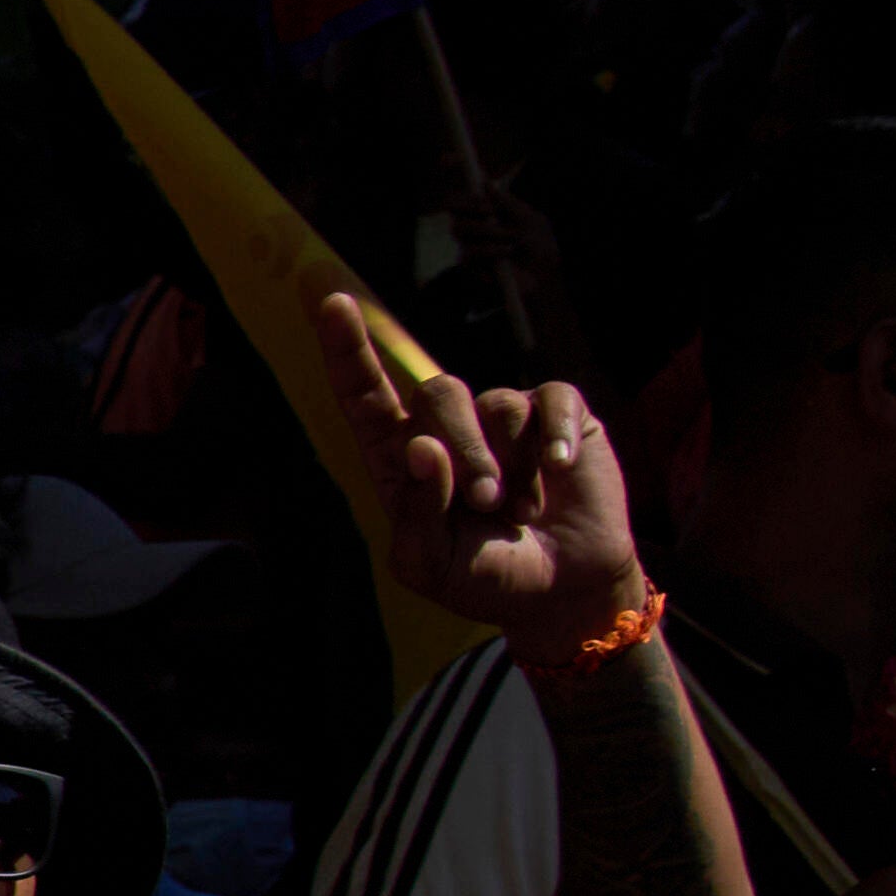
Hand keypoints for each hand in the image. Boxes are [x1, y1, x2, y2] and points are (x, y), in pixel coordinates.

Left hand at [330, 298, 658, 665]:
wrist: (562, 591)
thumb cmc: (486, 577)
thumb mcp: (433, 565)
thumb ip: (417, 514)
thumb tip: (420, 446)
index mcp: (402, 460)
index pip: (364, 396)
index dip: (347, 350)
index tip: (333, 304)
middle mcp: (447, 428)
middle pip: (437, 395)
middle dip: (464, 450)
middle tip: (487, 501)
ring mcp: (502, 416)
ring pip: (496, 403)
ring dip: (511, 464)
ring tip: (522, 510)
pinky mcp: (557, 415)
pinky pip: (553, 400)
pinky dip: (557, 438)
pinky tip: (562, 471)